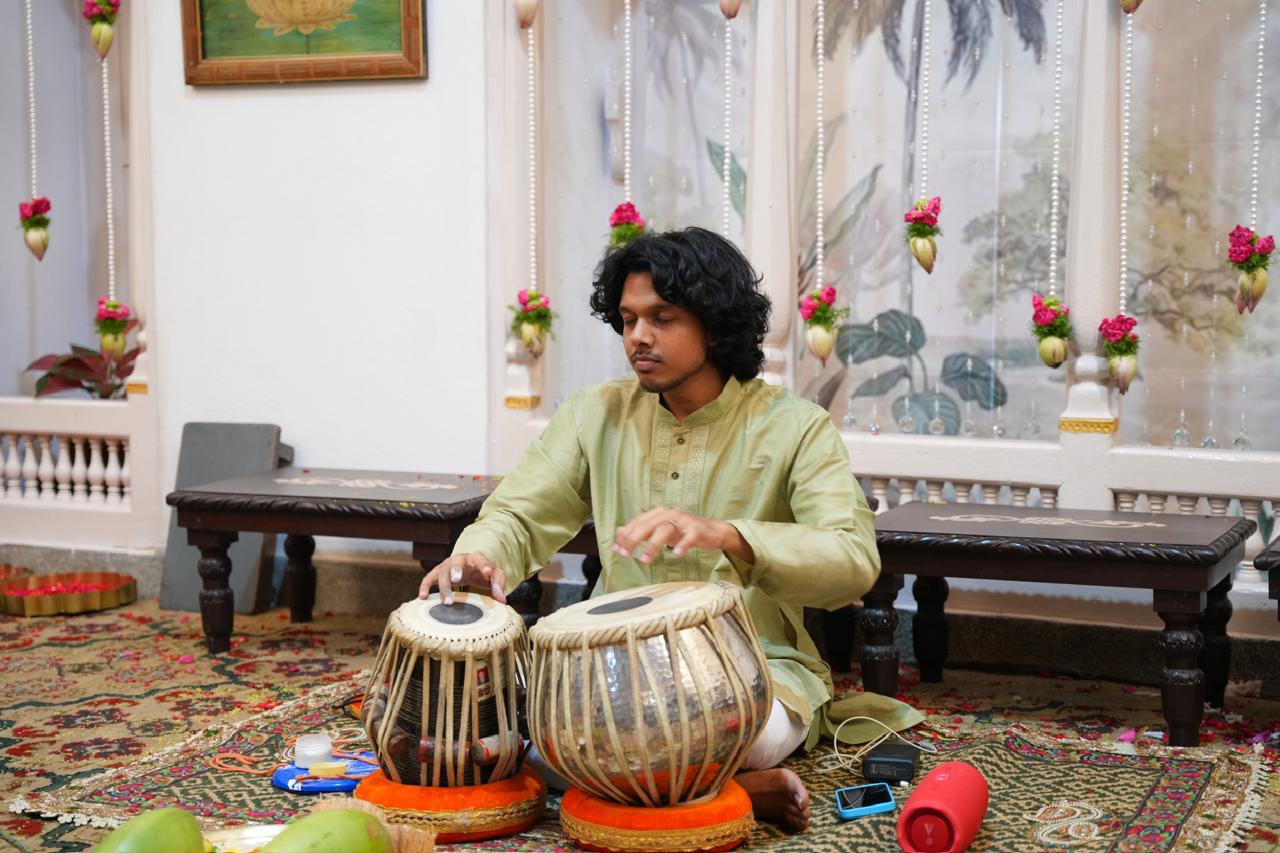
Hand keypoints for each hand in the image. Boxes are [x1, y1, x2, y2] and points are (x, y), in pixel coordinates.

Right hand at [418, 552, 505, 604]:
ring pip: (442, 572)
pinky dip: (425, 586)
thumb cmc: (482, 573)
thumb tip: (502, 600)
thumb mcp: (494, 576)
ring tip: (448, 602)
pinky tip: (423, 597)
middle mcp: (460, 559)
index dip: (484, 564)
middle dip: (456, 570)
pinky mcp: (437, 573)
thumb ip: (498, 585)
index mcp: (476, 558)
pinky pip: (428, 578)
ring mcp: (447, 565)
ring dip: (444, 587)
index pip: (480, 558)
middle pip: (457, 561)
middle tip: (457, 580)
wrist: (469, 568)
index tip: (488, 572)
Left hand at [612, 509, 752, 564]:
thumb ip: (640, 531)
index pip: (638, 522)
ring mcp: (684, 521)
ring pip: (665, 529)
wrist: (711, 530)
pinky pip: (689, 536)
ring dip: (653, 545)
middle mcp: (669, 514)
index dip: (626, 535)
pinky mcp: (697, 529)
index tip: (617, 550)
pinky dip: (682, 545)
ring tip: (645, 560)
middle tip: (626, 554)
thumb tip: (619, 533)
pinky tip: (676, 554)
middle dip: (634, 539)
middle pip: (648, 524)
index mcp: (659, 513)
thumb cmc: (682, 531)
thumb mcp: (659, 530)